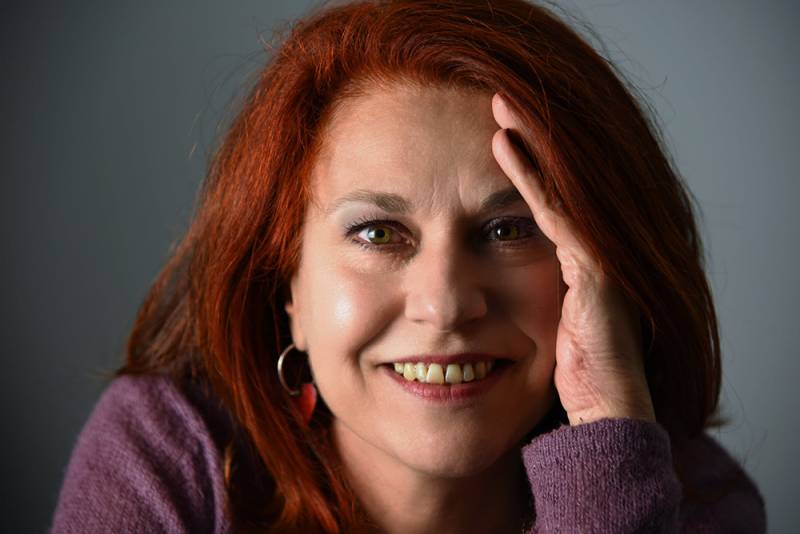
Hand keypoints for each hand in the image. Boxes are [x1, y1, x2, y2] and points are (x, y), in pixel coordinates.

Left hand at [490, 93, 655, 425]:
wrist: (604, 414)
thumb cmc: (570, 378)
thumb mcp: (537, 327)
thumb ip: (521, 296)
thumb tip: (481, 287)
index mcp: (578, 261)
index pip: (552, 197)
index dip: (529, 161)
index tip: (499, 132)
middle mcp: (591, 251)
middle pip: (562, 180)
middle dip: (531, 137)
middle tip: (499, 99)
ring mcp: (596, 258)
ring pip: (561, 187)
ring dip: (530, 143)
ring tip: (500, 106)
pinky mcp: (593, 272)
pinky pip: (557, 214)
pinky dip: (531, 179)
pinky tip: (506, 148)